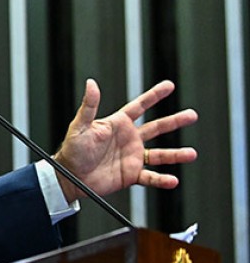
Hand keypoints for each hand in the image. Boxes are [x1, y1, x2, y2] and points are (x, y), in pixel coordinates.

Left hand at [54, 79, 197, 202]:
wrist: (69, 176)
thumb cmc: (72, 150)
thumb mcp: (80, 125)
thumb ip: (89, 105)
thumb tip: (91, 83)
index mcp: (118, 124)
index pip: (140, 106)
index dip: (154, 95)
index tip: (169, 85)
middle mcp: (128, 139)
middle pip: (157, 128)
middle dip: (175, 121)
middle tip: (192, 115)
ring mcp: (132, 157)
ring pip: (160, 154)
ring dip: (176, 154)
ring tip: (192, 153)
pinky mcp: (131, 174)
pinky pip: (151, 177)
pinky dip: (162, 179)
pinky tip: (173, 179)